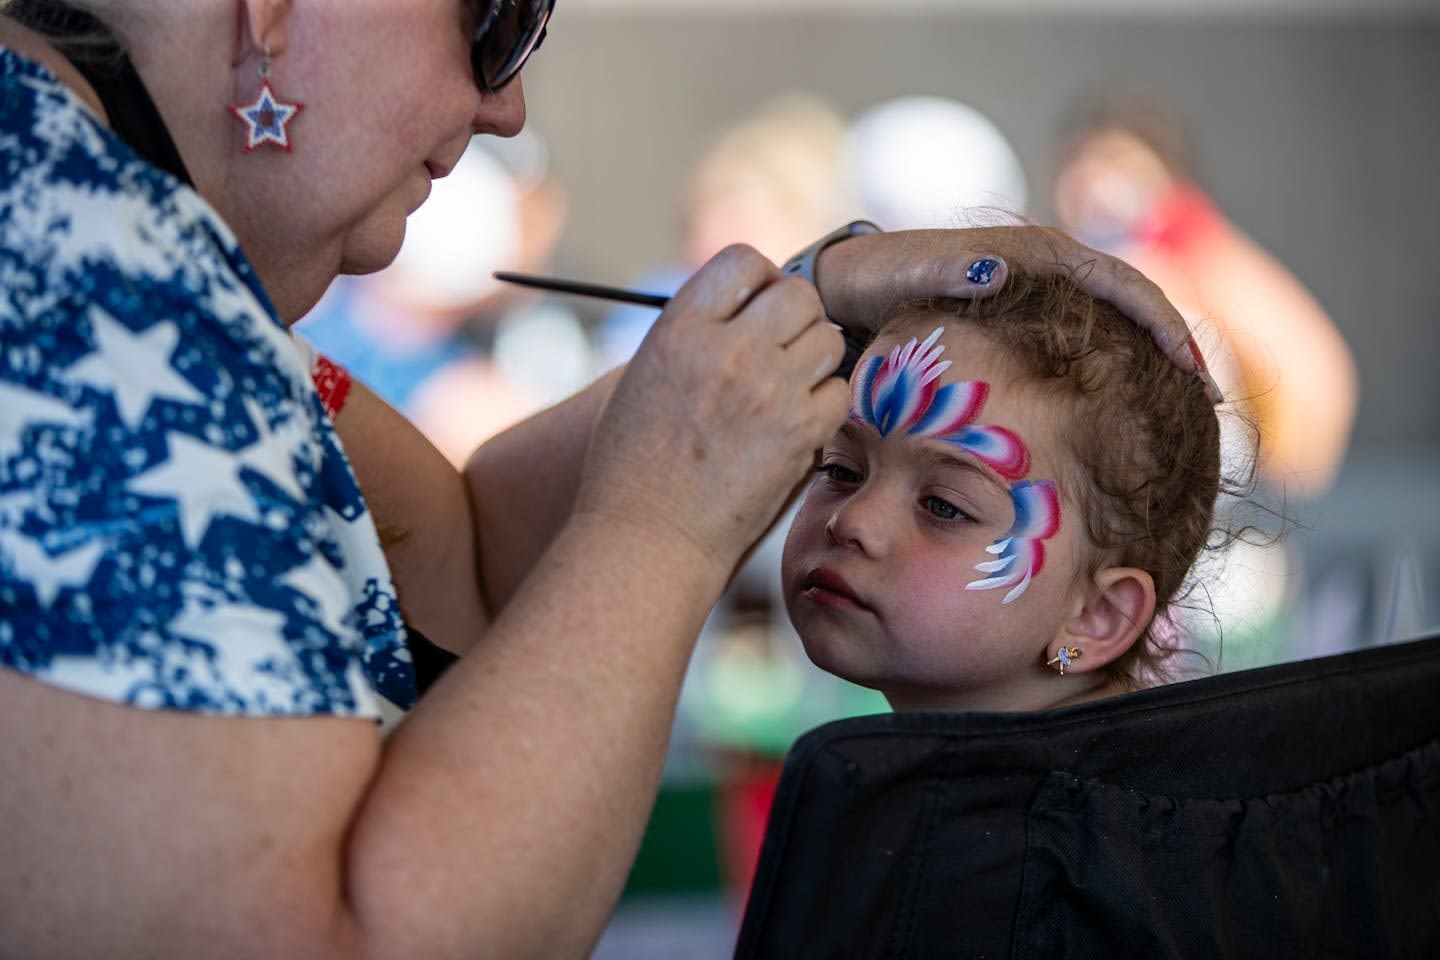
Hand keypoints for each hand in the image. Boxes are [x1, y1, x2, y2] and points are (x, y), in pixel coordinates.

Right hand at [576, 245, 848, 566]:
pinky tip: (797, 424)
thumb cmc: (634, 466)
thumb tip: (751, 309)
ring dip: (814, 360)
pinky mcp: (800, 432)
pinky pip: (840, 391)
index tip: (752, 314)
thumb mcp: (647, 374)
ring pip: (827, 338)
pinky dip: (825, 404)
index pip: (745, 260)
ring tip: (786, 391)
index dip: (757, 283)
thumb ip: (699, 334)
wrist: (649, 538)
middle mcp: (728, 348)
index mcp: (680, 327)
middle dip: (794, 319)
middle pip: (799, 295)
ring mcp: (769, 389)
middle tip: (778, 354)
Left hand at [814, 226, 1222, 402]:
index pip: (1121, 283)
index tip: (1191, 369)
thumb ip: (945, 272)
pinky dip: (1117, 365)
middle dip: (1176, 346)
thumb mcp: (907, 277)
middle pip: (1135, 302)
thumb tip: (992, 271)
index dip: (1163, 324)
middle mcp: (1051, 266)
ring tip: (1186, 406)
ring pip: (1117, 322)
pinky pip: (1089, 338)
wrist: (853, 283)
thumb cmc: (879, 281)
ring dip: (1153, 358)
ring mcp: (1044, 290)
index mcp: (1037, 253)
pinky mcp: (1030, 315)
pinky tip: (1127, 403)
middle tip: (1210, 400)